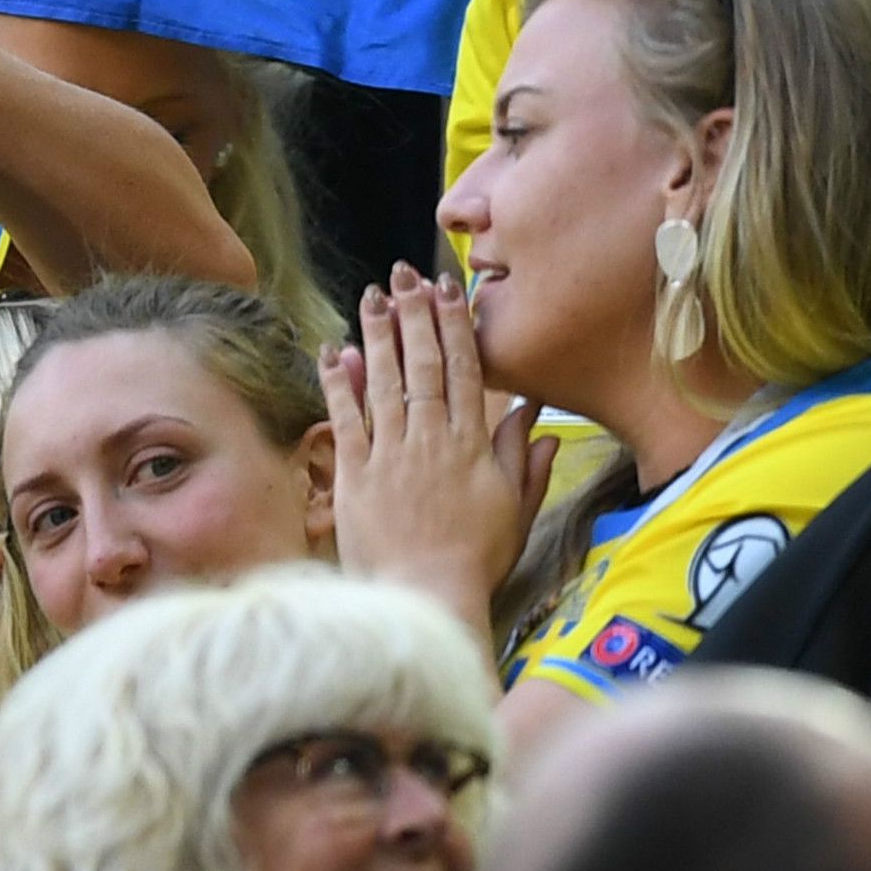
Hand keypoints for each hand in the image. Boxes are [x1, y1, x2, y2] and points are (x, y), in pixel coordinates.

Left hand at [324, 265, 551, 638]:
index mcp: (471, 445)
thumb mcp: (515, 511)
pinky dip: (339, 382)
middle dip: (414, 314)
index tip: (449, 290)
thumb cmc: (475, 560)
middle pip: (423, 364)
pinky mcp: (354, 474)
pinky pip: (345, 418)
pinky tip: (334, 350)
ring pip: (384, 381)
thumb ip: (525, 459)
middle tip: (405, 274)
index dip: (455, 326)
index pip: (464, 371)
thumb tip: (536, 413)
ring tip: (372, 296)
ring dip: (377, 334)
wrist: (427, 596)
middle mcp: (430, 440)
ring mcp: (390, 454)